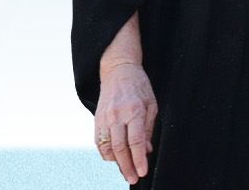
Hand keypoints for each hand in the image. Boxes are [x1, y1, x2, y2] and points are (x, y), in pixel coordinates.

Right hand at [95, 62, 158, 182]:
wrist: (118, 71)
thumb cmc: (139, 86)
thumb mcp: (151, 104)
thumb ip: (148, 128)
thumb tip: (147, 150)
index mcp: (135, 110)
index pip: (136, 141)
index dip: (139, 159)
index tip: (142, 172)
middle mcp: (117, 115)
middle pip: (120, 148)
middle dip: (127, 167)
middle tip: (133, 178)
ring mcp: (105, 118)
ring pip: (108, 147)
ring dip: (116, 163)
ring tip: (125, 170)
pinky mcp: (97, 120)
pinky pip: (99, 142)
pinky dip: (106, 153)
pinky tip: (114, 158)